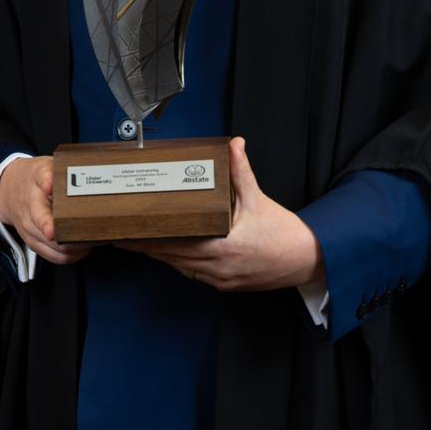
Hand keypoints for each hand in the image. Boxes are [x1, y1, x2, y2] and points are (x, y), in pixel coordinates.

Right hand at [0, 154, 90, 265]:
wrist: (9, 190)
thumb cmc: (31, 179)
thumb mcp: (41, 168)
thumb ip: (49, 174)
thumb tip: (52, 181)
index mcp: (33, 201)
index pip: (39, 216)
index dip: (46, 225)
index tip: (52, 231)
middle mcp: (31, 221)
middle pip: (51, 240)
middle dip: (74, 240)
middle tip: (94, 235)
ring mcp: (32, 235)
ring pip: (56, 252)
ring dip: (76, 250)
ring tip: (91, 240)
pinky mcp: (35, 244)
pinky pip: (55, 257)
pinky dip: (71, 256)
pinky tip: (82, 248)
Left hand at [120, 138, 323, 291]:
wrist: (307, 260)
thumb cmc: (283, 233)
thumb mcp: (259, 199)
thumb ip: (242, 172)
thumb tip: (234, 144)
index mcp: (222, 248)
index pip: (175, 245)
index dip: (149, 241)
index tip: (128, 234)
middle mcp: (218, 268)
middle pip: (172, 259)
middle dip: (147, 249)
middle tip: (122, 238)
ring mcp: (221, 279)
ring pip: (182, 268)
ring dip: (162, 257)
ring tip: (139, 244)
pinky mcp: (227, 285)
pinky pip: (196, 274)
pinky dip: (182, 263)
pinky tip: (171, 253)